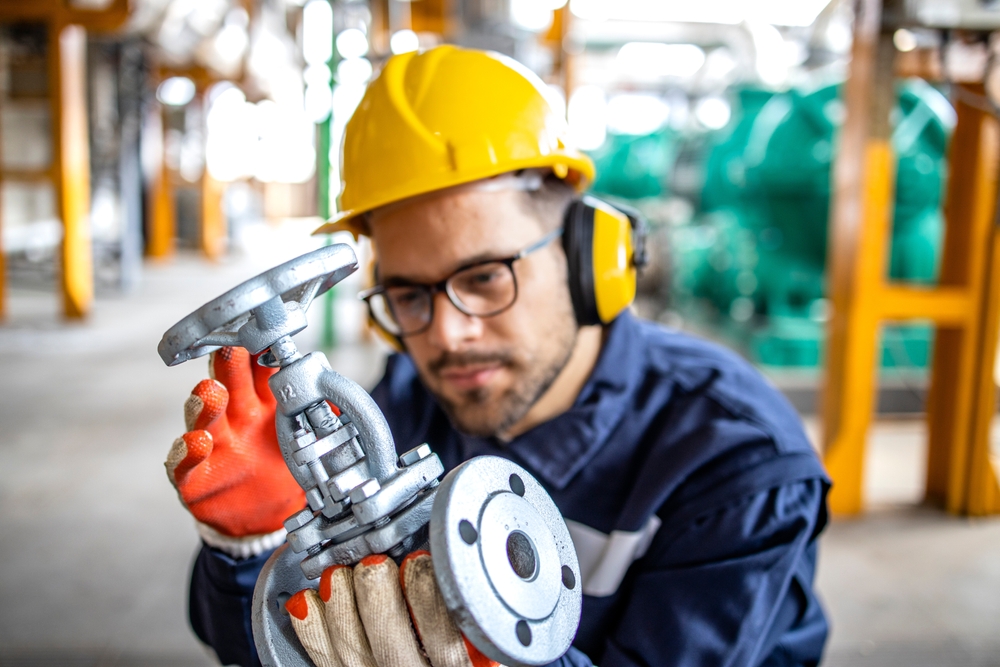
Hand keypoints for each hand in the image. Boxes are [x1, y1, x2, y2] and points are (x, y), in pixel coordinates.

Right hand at [165, 346, 304, 552]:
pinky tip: (197, 443)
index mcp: (263, 406)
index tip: (262, 336)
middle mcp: (235, 419)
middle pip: (228, 383)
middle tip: (230, 351)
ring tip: (210, 392)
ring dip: (204, 402)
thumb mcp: (305, 443)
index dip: (259, 353)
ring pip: (203, 416)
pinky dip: (187, 451)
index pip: (259, 371)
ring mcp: (213, 445)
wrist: (262, 519)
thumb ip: (320, 420)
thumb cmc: (281, 471)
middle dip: (227, 365)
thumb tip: (342, 402)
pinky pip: (184, 462)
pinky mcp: (195, 476)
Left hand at [287, 551, 497, 666]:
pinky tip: (309, 603)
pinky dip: (313, 630)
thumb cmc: (457, 654)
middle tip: (373, 565)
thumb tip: (461, 558)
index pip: (447, 643)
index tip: (420, 562)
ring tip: (339, 574)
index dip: (429, 602)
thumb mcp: (482, 639)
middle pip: (391, 648)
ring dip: (340, 608)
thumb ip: (474, 608)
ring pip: (352, 654)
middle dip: (377, 599)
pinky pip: (325, 662)